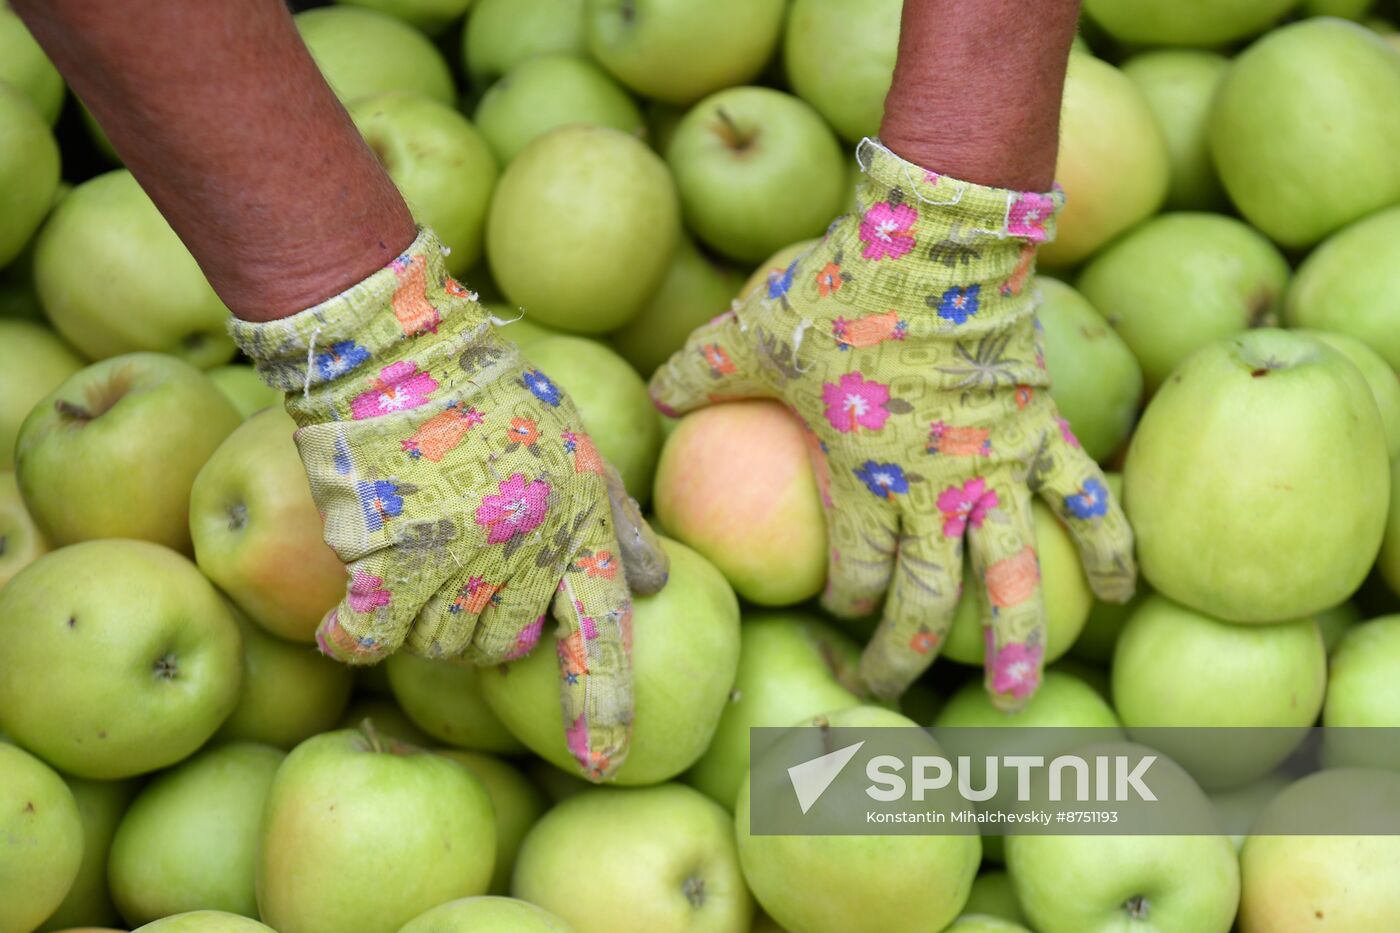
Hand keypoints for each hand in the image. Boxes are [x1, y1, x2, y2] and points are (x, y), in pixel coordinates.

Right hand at [232, 230, 667, 779]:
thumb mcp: (579, 450)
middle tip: (462, 574)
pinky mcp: (388, 553)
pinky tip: (346, 617)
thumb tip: (656, 585)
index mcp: (580, 524)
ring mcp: (458, 553)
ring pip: (437, 647)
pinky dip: (353, 635)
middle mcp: (527, 546)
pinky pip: (368, 637)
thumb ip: (619, 522)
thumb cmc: (495, 404)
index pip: (601, 632)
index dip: (603, 704)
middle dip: (483, 630)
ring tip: (413, 560)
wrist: (404, 355)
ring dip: (420, 623)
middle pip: (502, 650)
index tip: (604, 763)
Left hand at [649, 139, 1133, 709]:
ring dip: (1014, 641)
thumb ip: (699, 370)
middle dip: (903, 655)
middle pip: (921, 600)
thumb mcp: (754, 332)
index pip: (854, 571)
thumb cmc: (842, 285)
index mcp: (862, 477)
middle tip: (890, 697)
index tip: (839, 610)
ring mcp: (995, 466)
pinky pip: (1088, 498)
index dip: (844, 601)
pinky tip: (1123, 590)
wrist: (939, 234)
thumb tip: (652, 395)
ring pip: (1011, 576)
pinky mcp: (1043, 431)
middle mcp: (933, 489)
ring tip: (1013, 697)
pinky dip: (1110, 546)